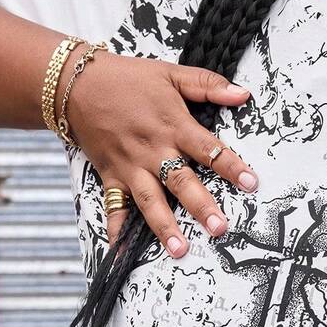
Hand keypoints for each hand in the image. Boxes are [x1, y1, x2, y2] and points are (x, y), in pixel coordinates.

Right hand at [63, 52, 257, 255]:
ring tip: (180, 249)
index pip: (207, 149)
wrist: (76, 84)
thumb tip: (243, 94)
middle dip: (200, 206)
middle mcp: (153, 151)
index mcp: (173, 126)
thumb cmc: (128, 79)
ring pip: (150, 200)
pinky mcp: (111, 176)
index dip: (230, 166)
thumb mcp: (171, 74)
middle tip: (219, 228)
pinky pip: (114, 206)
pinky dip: (117, 230)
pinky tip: (122, 253)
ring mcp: (131, 167)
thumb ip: (208, 85)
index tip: (251, 184)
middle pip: (181, 181)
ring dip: (164, 226)